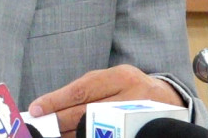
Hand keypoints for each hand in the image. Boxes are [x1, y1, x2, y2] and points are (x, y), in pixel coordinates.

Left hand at [29, 65, 183, 136]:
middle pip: (89, 111)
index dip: (57, 100)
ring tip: (58, 136)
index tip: (37, 109)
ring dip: (75, 135)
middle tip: (43, 128)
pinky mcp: (142, 131)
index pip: (82, 89)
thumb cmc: (131, 89)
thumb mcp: (113, 81)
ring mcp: (140, 116)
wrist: (170, 100)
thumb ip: (86, 91)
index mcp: (120, 76)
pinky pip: (114, 136)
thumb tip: (49, 106)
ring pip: (100, 128)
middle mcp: (133, 95)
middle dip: (62, 121)